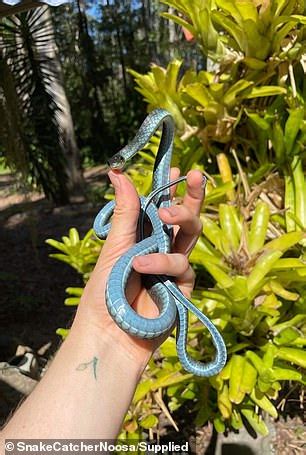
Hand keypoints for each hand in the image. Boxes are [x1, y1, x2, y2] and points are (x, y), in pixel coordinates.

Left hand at [74, 168, 204, 369]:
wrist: (109, 335)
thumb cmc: (104, 292)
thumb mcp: (115, 247)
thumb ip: (125, 212)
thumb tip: (118, 172)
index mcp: (142, 238)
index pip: (161, 207)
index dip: (170, 188)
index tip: (176, 168)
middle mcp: (161, 249)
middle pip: (184, 219)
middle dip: (192, 197)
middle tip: (194, 176)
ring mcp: (173, 268)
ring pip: (190, 237)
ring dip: (179, 223)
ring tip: (158, 225)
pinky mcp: (183, 288)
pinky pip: (184, 267)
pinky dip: (164, 264)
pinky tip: (145, 268)